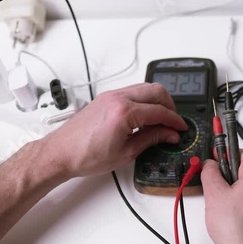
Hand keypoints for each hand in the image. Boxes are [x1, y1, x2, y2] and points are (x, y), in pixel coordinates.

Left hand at [43, 82, 186, 177]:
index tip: (181, 128)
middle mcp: (117, 98)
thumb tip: (169, 134)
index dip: (175, 121)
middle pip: (156, 91)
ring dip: (157, 101)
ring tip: (160, 121)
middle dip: (170, 105)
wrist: (61, 153)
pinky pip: (132, 92)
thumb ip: (152, 139)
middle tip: (173, 122)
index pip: (160, 111)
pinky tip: (144, 117)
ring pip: (145, 88)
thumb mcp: (126, 152)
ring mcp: (111, 95)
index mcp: (124, 112)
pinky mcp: (105, 97)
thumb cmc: (86, 155)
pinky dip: (144, 100)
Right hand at [201, 150, 242, 243]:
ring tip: (224, 207)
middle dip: (227, 177)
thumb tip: (209, 164)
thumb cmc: (240, 231)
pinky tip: (232, 214)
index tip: (213, 158)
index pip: (238, 152)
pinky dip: (241, 201)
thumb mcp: (214, 195)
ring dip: (233, 190)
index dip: (221, 156)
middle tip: (216, 190)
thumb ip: (210, 172)